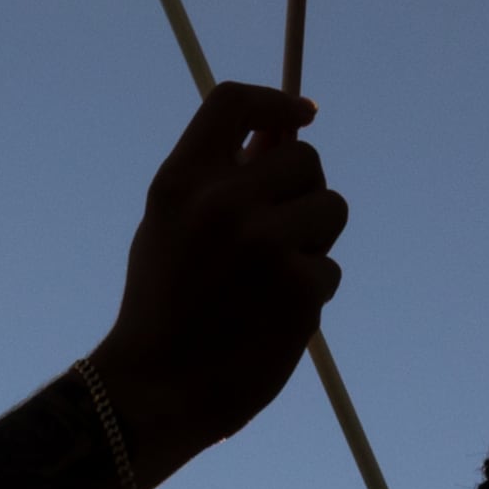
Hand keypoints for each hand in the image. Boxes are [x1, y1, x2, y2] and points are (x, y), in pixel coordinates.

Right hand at [92, 83, 346, 470]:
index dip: (277, 101)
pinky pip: (330, 267)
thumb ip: (217, 178)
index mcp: (180, 182)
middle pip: (304, 158)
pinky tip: (273, 316)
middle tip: (278, 230)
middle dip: (303, 189)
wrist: (157, 387)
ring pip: (331, 208)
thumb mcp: (168, 226)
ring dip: (314, 239)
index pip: (235, 102)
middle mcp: (223, 203)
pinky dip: (310, 291)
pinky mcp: (301, 286)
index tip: (301, 115)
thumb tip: (283, 132)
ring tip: (274, 275)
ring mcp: (265, 244)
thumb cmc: (163, 304)